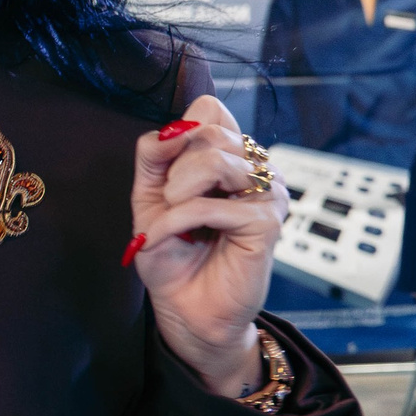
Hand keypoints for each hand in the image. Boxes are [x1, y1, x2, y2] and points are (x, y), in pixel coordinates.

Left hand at [127, 95, 287, 393]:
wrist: (183, 307)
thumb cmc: (171, 252)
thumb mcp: (148, 195)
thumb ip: (153, 154)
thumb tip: (172, 128)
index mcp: (230, 154)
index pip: (210, 108)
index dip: (180, 130)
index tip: (165, 167)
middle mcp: (254, 168)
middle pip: (209, 131)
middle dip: (172, 170)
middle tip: (167, 204)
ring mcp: (267, 192)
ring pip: (215, 160)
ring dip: (175, 194)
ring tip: (169, 221)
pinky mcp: (267, 222)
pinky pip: (210, 205)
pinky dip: (174, 221)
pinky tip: (162, 238)